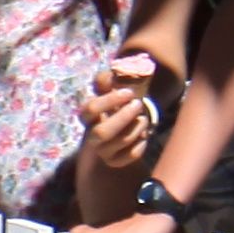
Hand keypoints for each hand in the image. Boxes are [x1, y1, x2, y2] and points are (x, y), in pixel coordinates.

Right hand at [80, 51, 164, 176]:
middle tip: (138, 106)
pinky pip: (128, 156)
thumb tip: (115, 71)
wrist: (129, 124)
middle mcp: (92, 134)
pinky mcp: (115, 161)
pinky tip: (144, 137)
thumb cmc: (122, 103)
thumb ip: (111, 79)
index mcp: (90, 115)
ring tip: (144, 120)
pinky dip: (140, 145)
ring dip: (136, 129)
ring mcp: (103, 150)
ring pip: (118, 144)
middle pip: (101, 133)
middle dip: (123, 118)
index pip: (89, 109)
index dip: (109, 101)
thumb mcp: (116, 87)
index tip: (129, 92)